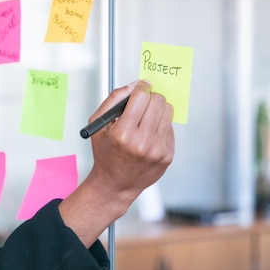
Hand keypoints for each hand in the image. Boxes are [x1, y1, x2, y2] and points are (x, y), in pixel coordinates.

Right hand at [59, 80, 174, 246]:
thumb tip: (135, 85)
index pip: (141, 97)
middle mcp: (142, 142)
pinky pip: (170, 127)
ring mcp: (157, 150)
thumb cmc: (106, 154)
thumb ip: (113, 100)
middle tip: (143, 102)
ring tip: (146, 117)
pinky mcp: (167, 155)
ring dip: (157, 109)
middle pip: (158, 101)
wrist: (116, 184)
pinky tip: (149, 133)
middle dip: (150, 97)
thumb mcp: (99, 125)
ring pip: (167, 111)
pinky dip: (160, 125)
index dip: (141, 88)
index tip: (141, 88)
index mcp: (122, 134)